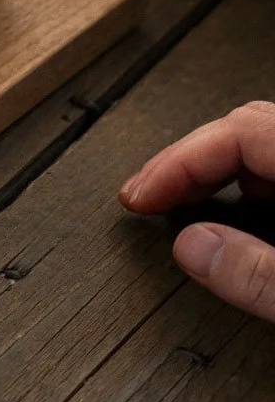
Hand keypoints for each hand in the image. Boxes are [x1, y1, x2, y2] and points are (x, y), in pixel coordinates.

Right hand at [120, 102, 274, 317]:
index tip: (139, 196)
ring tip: (173, 200)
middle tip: (141, 196)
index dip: (177, 161)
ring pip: (262, 144)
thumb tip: (193, 249)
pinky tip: (234, 213)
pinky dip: (246, 184)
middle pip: (244, 128)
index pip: (236, 132)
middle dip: (182, 161)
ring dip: (213, 170)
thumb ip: (258, 273)